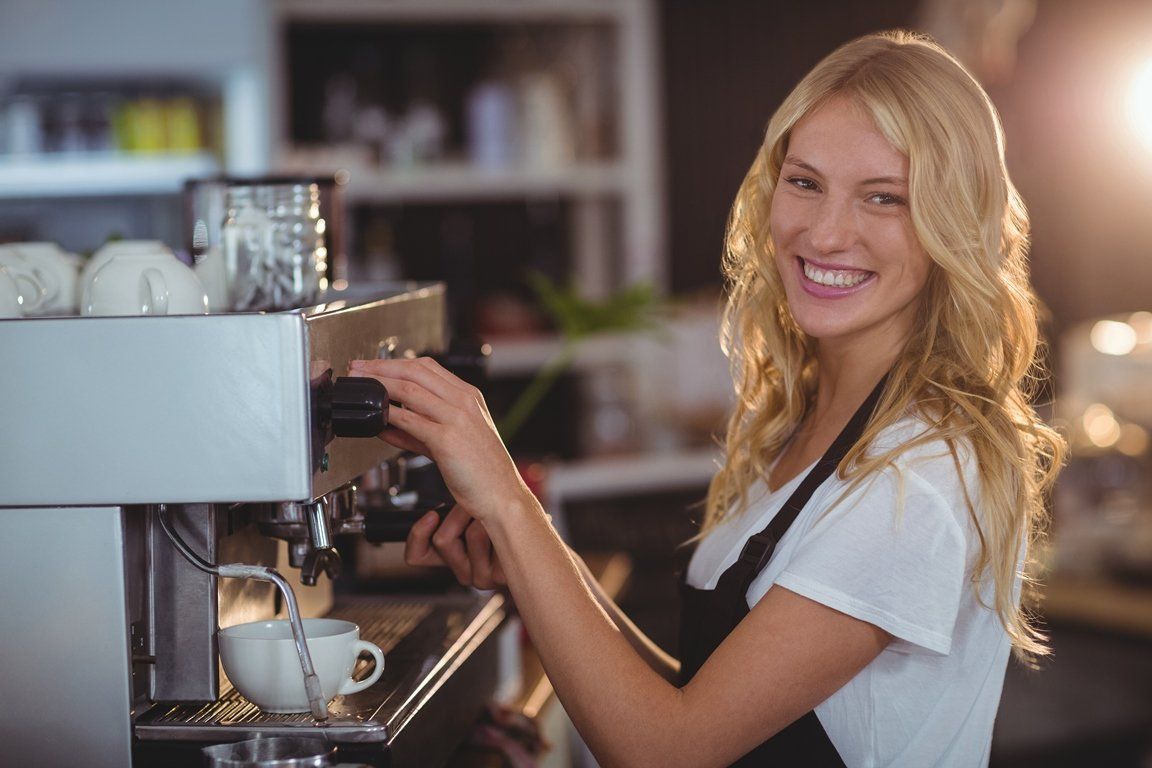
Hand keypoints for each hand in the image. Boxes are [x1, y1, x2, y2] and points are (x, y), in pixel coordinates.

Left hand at [347, 357, 536, 524]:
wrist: (502, 496)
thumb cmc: (482, 473)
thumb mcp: (453, 440)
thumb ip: (420, 430)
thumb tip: (390, 422)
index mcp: (469, 396)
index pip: (427, 367)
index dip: (396, 363)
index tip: (374, 366)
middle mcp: (464, 401)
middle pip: (415, 371)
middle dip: (381, 367)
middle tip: (357, 369)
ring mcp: (457, 418)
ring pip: (409, 390)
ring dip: (379, 385)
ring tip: (360, 386)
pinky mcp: (447, 439)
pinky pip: (410, 420)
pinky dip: (388, 415)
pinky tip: (375, 416)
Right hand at [404, 507, 506, 589]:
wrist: (535, 525)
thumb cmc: (503, 515)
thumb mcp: (465, 509)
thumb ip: (443, 515)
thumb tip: (429, 509)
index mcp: (454, 561)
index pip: (415, 556)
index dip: (418, 534)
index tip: (432, 515)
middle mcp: (466, 573)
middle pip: (441, 540)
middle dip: (458, 515)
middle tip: (475, 509)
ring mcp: (483, 579)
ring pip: (464, 537)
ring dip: (479, 516)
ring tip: (494, 518)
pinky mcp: (501, 577)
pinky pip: (483, 541)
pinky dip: (494, 525)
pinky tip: (506, 530)